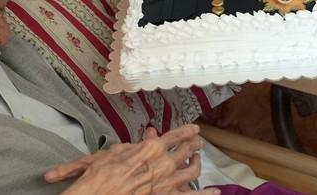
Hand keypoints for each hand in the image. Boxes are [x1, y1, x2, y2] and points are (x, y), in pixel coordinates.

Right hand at [47, 124, 212, 194]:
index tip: (194, 129)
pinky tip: (215, 191)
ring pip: (193, 170)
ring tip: (198, 159)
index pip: (176, 136)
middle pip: (187, 150)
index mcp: (152, 148)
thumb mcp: (115, 152)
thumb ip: (136, 144)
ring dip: (198, 162)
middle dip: (194, 145)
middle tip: (198, 143)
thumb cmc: (103, 175)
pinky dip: (205, 194)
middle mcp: (165, 162)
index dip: (187, 131)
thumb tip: (147, 138)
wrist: (101, 194)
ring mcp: (169, 182)